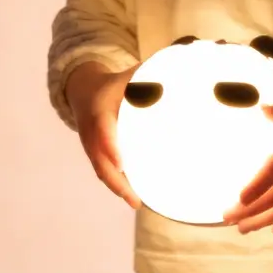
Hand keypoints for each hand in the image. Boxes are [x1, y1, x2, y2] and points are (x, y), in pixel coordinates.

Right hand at [65, 62, 141, 208]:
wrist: (84, 90)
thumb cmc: (115, 83)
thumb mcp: (130, 75)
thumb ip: (155, 75)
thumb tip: (189, 70)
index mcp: (100, 108)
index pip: (102, 129)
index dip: (110, 146)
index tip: (122, 163)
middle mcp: (92, 130)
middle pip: (100, 160)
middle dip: (116, 180)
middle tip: (135, 198)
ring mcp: (91, 145)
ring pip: (101, 170)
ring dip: (118, 187)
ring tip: (137, 203)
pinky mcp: (95, 154)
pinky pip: (103, 171)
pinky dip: (117, 185)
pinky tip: (135, 197)